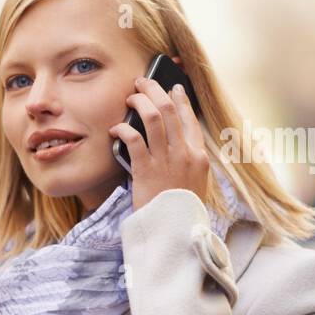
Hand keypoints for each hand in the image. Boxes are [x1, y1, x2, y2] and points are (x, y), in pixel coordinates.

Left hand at [108, 59, 208, 212]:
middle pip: (169, 110)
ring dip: (139, 103)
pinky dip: (123, 129)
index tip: (172, 87)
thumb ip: (185, 161)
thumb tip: (172, 142)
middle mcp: (185, 154)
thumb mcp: (192, 183)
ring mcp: (166, 161)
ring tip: (130, 98)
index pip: (190, 118)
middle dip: (154, 91)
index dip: (180, 99)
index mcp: (199, 156)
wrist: (174, 231)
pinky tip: (115, 129)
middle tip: (142, 83)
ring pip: (153, 119)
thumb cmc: (179, 210)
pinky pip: (134, 140)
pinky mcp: (146, 170)